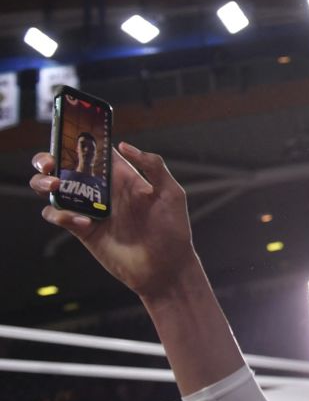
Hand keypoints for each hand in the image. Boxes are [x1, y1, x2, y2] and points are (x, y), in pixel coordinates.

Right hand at [31, 143, 196, 300]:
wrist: (165, 268)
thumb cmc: (173, 230)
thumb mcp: (171, 193)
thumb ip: (153, 166)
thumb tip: (124, 146)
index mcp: (123, 176)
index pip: (95, 151)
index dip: (80, 139)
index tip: (68, 131)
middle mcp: (103, 190)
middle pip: (65, 166)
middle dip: (49, 159)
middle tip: (50, 162)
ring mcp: (90, 209)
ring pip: (54, 189)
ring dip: (44, 183)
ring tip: (55, 186)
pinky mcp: (82, 230)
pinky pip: (59, 215)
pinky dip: (62, 215)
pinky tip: (83, 222)